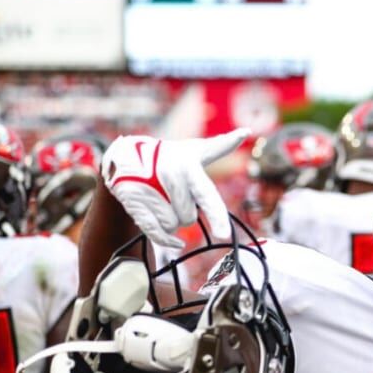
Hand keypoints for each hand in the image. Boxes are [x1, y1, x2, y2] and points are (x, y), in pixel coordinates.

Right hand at [102, 129, 249, 247]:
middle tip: (176, 195)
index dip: (216, 216)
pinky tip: (174, 241)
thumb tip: (246, 131)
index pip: (206, 195)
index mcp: (189, 166)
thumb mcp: (193, 149)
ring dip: (171, 219)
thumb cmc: (169, 155)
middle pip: (189, 218)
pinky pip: (155, 232)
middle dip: (186, 212)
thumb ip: (221, 146)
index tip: (223, 235)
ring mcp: (148, 189)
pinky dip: (166, 240)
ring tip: (163, 199)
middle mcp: (169, 177)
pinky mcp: (132, 201)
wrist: (126, 154)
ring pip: (173, 226)